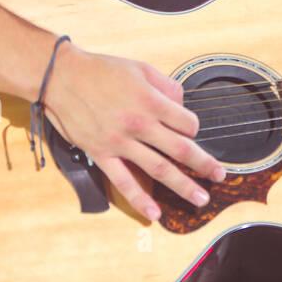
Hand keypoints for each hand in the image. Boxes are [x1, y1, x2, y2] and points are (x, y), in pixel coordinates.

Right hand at [44, 43, 226, 221]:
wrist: (61, 77)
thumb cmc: (101, 69)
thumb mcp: (140, 67)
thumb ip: (166, 85)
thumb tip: (182, 102)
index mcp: (151, 101)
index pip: (187, 123)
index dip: (194, 128)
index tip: (190, 130)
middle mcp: (140, 124)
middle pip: (181, 149)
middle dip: (204, 164)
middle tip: (220, 175)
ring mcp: (121, 142)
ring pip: (159, 168)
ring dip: (183, 186)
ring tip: (201, 199)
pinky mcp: (102, 154)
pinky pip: (124, 182)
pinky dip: (140, 199)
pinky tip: (154, 214)